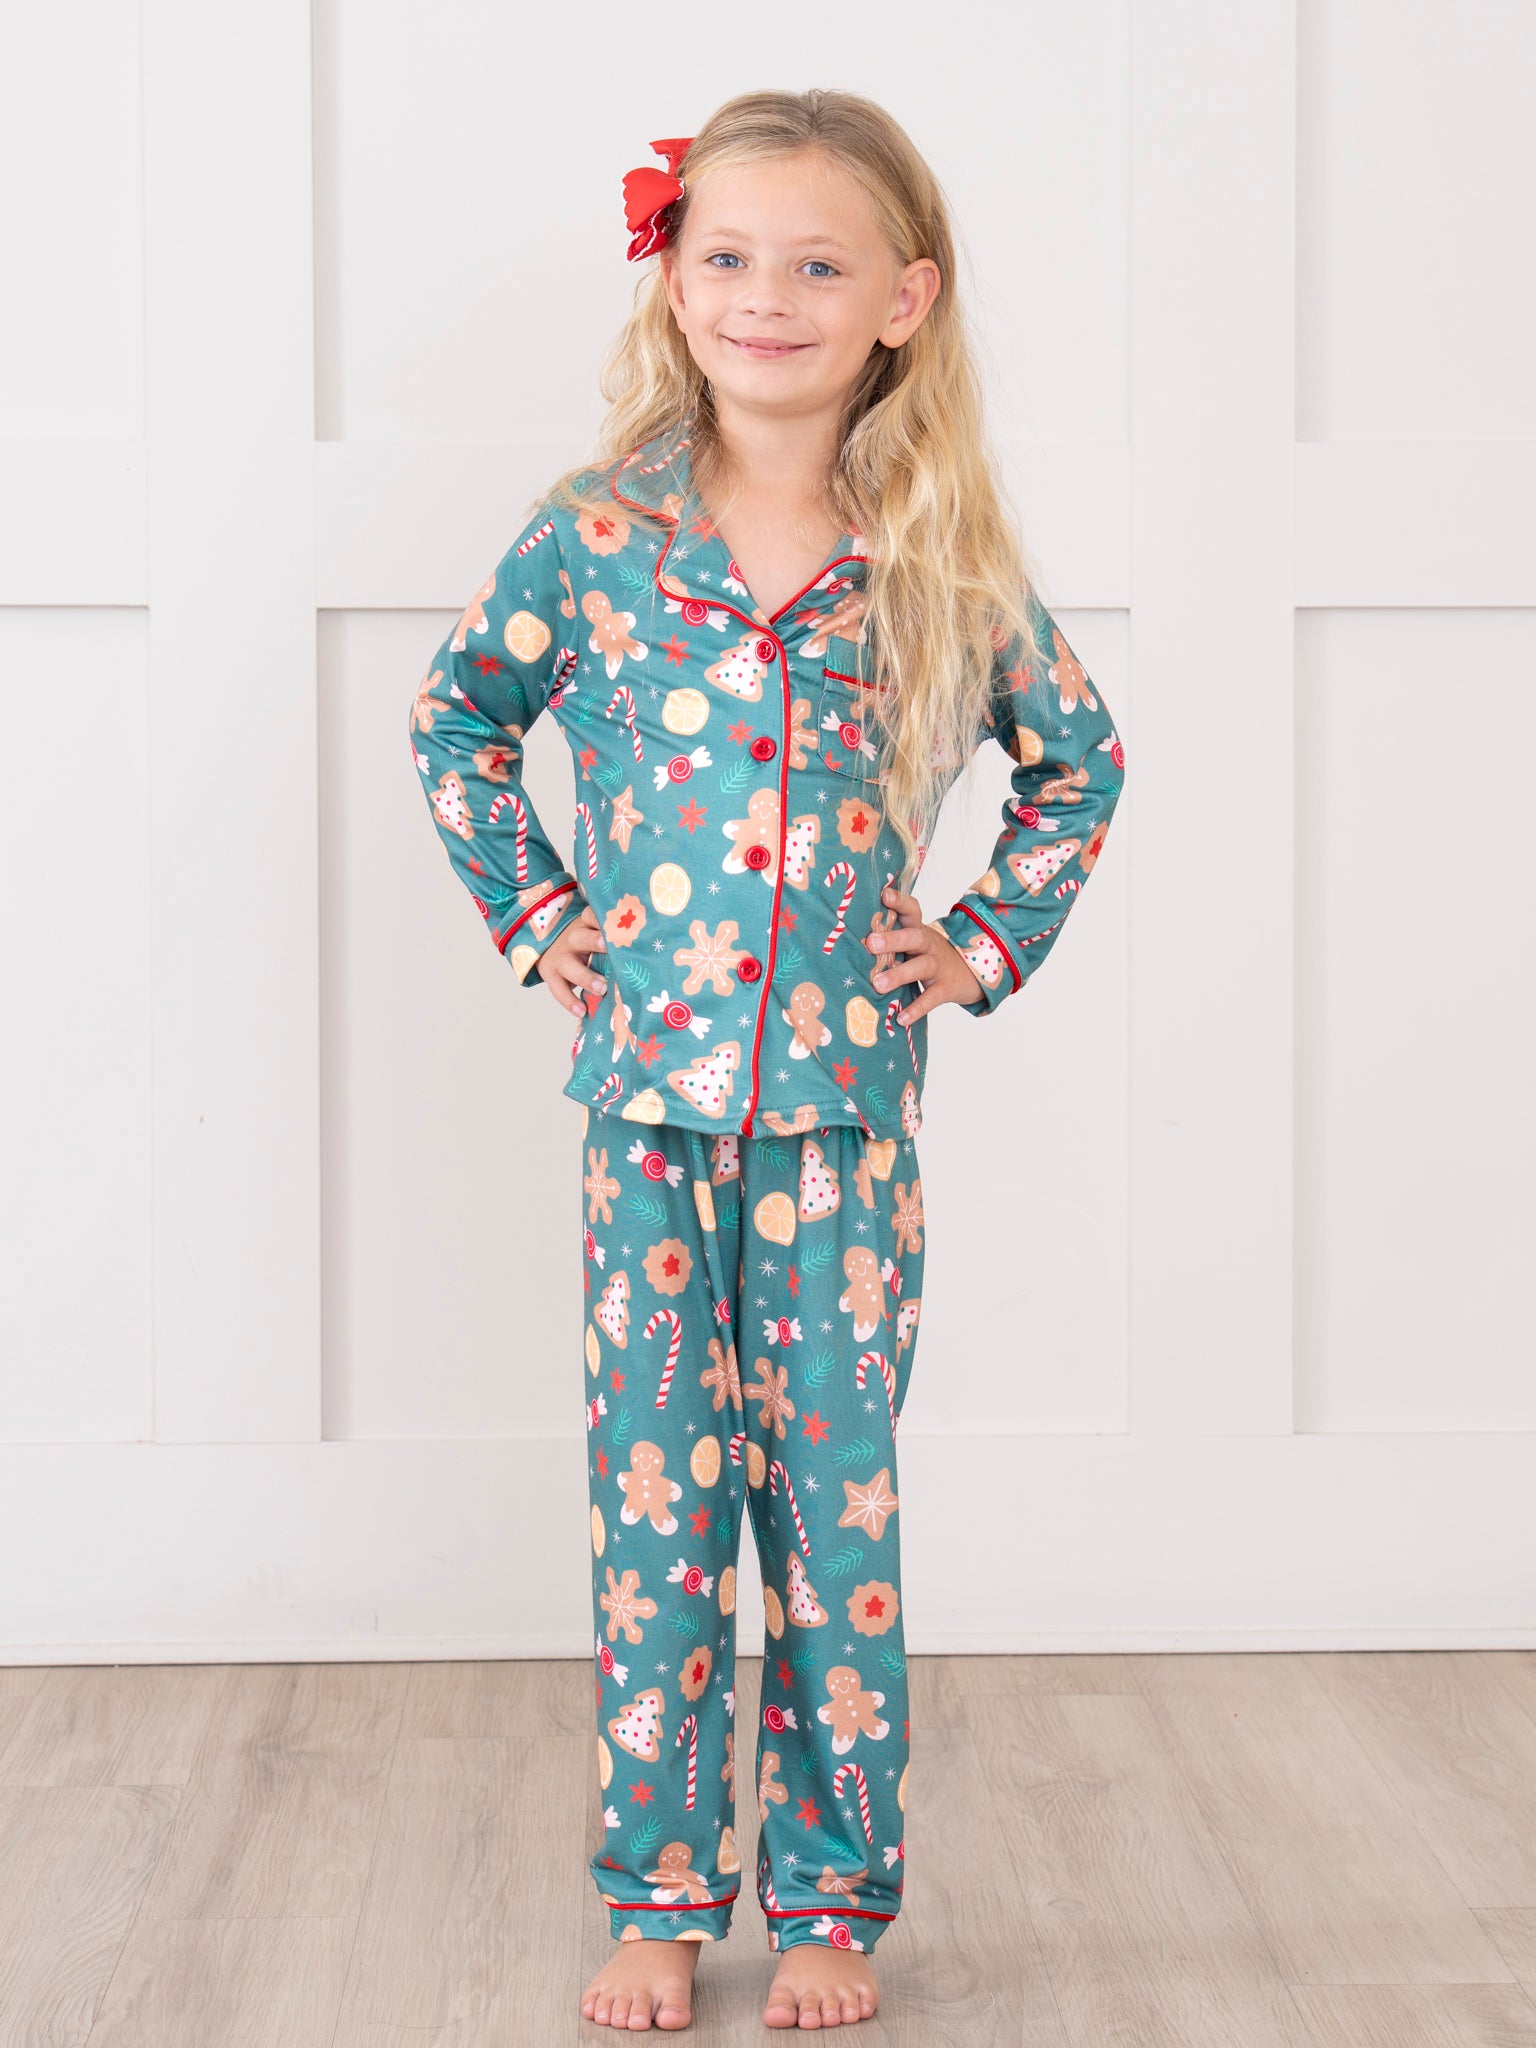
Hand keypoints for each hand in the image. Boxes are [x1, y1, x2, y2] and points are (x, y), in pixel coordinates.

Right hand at [538, 905, 608, 1018]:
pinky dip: (570, 1001)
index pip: (591, 916)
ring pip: (569, 965)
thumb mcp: (597, 936)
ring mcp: (560, 958)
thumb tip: (648, 950)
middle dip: (593, 942)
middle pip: (580, 938)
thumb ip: (616, 942)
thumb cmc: (587, 946)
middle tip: (608, 948)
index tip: (617, 924)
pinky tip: (582, 1011)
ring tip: (601, 988)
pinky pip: (558, 989)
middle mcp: (572, 939)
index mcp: (586, 926)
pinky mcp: (551, 976)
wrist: (553, 950)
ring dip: (585, 977)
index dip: (601, 919)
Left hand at [864, 882, 983, 1023]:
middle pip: (914, 937)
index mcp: (918, 931)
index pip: (911, 910)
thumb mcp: (914, 944)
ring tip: (879, 985)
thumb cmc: (929, 957)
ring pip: (921, 966)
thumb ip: (891, 941)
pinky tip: (901, 1019)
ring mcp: (939, 966)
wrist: (970, 974)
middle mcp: (928, 945)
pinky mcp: (946, 988)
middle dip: (893, 939)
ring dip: (899, 974)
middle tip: (871, 943)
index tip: (884, 895)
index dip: (899, 901)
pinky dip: (917, 1009)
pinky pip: (931, 998)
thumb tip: (849, 944)